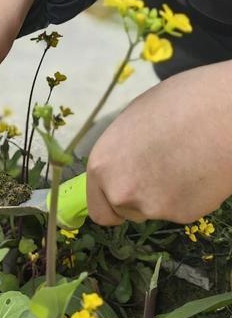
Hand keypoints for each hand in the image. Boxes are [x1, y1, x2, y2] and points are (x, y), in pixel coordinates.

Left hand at [86, 59, 231, 224]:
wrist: (221, 112)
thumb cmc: (178, 104)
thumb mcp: (132, 123)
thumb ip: (121, 154)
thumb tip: (122, 165)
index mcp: (101, 165)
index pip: (98, 209)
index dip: (112, 203)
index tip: (125, 196)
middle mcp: (120, 191)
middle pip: (125, 212)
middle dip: (140, 198)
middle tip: (160, 171)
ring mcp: (151, 206)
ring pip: (155, 210)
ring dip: (165, 196)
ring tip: (183, 163)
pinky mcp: (183, 213)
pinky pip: (182, 210)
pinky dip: (190, 197)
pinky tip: (199, 170)